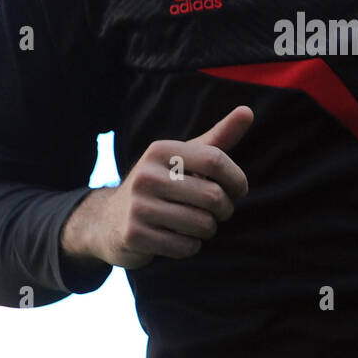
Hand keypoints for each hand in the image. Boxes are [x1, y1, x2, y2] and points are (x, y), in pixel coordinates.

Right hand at [62, 105, 253, 268]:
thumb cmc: (162, 184)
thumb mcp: (185, 158)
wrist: (109, 220)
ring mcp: (137, 206)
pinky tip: (178, 238)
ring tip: (198, 224)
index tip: (239, 190)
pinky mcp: (134, 235)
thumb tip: (247, 111)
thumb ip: (218, 138)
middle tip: (218, 212)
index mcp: (160, 151)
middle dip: (225, 209)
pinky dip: (191, 246)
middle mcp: (145, 175)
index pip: (215, 159)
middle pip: (213, 196)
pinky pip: (185, 246)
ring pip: (202, 224)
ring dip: (209, 229)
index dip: (237, 179)